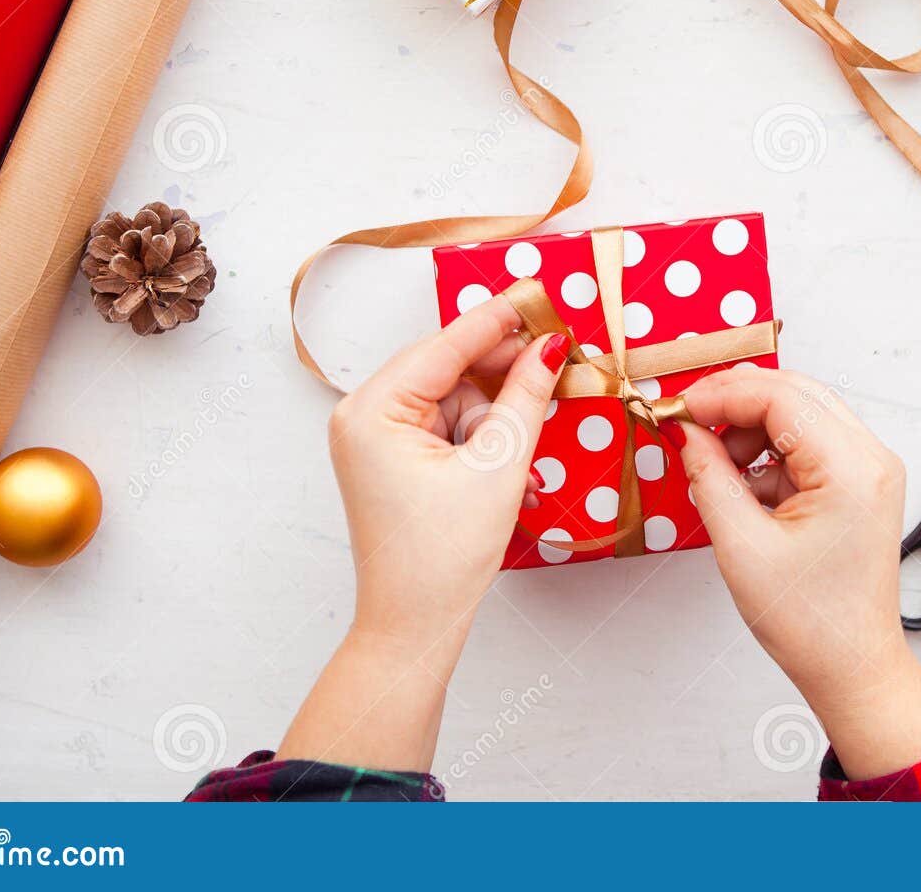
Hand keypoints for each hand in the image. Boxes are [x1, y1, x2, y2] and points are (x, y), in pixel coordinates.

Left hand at [279, 295, 569, 770]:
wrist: (413, 629)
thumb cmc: (442, 558)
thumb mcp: (498, 468)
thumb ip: (525, 397)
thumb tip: (550, 347)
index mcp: (372, 410)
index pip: (446, 345)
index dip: (499, 318)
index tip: (537, 291)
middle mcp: (363, 416)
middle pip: (449, 368)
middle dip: (503, 372)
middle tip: (557, 357)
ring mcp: (375, 438)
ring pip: (454, 397)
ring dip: (498, 417)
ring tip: (527, 457)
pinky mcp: (393, 460)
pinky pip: (447, 426)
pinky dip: (483, 438)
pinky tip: (513, 467)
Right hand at [668, 368, 920, 779]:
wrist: (851, 666)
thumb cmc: (813, 623)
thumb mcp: (742, 547)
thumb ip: (709, 478)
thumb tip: (687, 433)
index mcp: (852, 470)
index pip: (781, 397)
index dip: (722, 395)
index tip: (679, 409)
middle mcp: (871, 460)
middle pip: (794, 393)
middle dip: (735, 403)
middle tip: (688, 422)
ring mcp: (869, 470)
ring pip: (800, 414)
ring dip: (750, 428)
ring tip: (717, 467)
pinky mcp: (859, 484)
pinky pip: (807, 443)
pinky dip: (768, 453)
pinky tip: (743, 487)